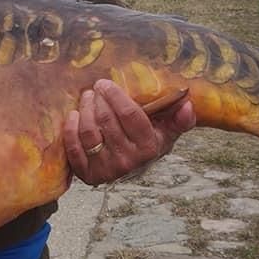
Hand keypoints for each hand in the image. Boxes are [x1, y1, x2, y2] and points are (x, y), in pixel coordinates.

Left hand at [63, 79, 195, 185]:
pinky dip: (71, 129)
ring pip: (89, 132)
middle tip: (96, 88)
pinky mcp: (89, 175)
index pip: (129, 115)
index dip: (115, 95)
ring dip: (85, 110)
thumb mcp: (167, 131)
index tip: (105, 83)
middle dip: (98, 99)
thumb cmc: (149, 141)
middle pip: (106, 120)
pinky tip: (74, 115)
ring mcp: (107, 170)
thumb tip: (188, 104)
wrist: (134, 168)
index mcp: (148, 147)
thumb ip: (180, 118)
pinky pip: (74, 148)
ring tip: (87, 98)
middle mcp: (128, 161)